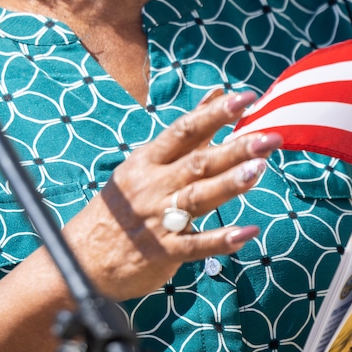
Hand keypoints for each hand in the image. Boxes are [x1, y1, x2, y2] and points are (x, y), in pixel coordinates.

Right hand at [60, 90, 281, 300]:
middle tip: (271, 137)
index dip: (215, 114)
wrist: (81, 257)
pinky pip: (195, 245)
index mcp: (147, 161)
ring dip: (229, 185)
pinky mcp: (162, 251)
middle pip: (198, 162)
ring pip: (197, 198)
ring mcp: (157, 219)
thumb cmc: (122, 205)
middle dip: (235, 148)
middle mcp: (152, 186)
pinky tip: (248, 232)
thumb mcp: (144, 164)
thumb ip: (188, 134)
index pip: (184, 130)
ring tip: (259, 170)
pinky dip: (221, 239)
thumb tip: (217, 94)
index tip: (246, 98)